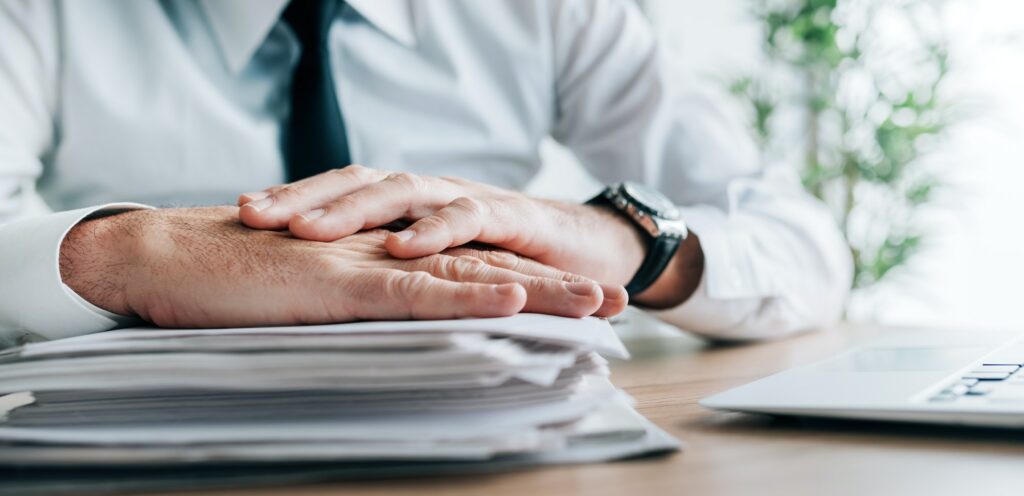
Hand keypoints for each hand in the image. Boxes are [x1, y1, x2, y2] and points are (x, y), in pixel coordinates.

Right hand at [59, 207, 625, 327]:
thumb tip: (393, 350)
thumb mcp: (308, 308)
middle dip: (554, 286)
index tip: (575, 306)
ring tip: (593, 302)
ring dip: (533, 288)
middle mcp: (386, 257)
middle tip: (614, 301)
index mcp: (382, 264)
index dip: (525, 288)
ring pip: (466, 275)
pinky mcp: (341, 283)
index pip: (466, 275)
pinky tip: (512, 296)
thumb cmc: (230, 287)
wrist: (166, 260)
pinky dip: (466, 295)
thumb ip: (354, 321)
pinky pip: (415, 289)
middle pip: (485, 269)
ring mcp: (367, 266)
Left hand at [237, 166, 701, 306]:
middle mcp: (430, 194)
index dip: (295, 196)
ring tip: (307, 229)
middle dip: (305, 197)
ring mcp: (468, 200)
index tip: (241, 211)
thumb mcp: (441, 263)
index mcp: (409, 203)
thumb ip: (393, 265)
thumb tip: (326, 287)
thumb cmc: (504, 258)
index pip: (342, 189)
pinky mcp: (508, 219)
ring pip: (403, 191)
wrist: (587, 247)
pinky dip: (432, 231)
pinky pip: (466, 219)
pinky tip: (400, 247)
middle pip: (359, 182)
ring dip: (354, 209)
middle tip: (253, 214)